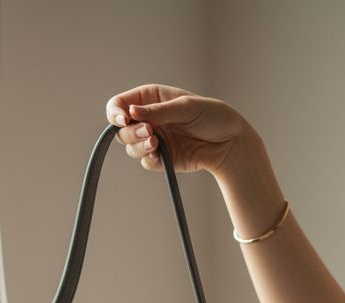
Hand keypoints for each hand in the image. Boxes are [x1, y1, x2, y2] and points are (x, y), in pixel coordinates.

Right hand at [104, 84, 253, 177]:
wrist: (230, 143)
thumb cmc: (212, 116)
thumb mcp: (186, 107)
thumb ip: (158, 111)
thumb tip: (132, 112)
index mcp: (150, 99)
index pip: (120, 104)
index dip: (115, 112)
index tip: (123, 119)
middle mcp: (149, 119)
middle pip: (121, 129)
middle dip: (130, 132)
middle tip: (148, 132)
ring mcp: (155, 139)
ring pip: (131, 147)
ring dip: (138, 146)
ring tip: (156, 143)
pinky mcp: (162, 158)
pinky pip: (146, 162)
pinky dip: (149, 159)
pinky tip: (161, 154)